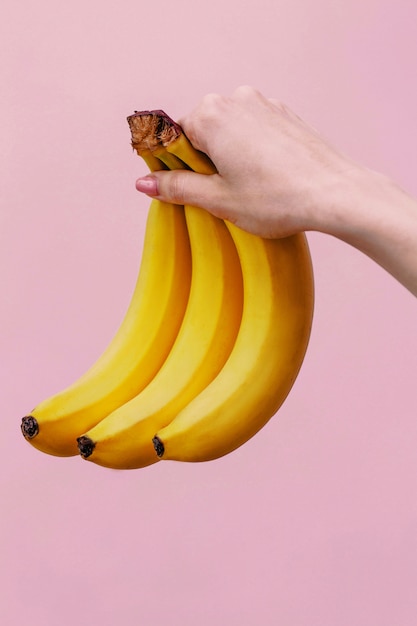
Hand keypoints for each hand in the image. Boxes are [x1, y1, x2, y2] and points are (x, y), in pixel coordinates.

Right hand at [135, 86, 364, 237]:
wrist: (336, 194)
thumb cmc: (276, 199)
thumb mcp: (218, 199)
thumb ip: (176, 187)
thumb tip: (144, 183)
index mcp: (211, 115)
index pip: (173, 136)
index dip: (174, 165)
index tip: (184, 188)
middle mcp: (236, 98)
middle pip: (201, 130)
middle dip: (203, 161)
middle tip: (221, 194)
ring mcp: (264, 103)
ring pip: (229, 130)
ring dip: (227, 156)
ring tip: (248, 189)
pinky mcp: (285, 114)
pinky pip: (254, 129)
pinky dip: (251, 150)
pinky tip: (266, 177)